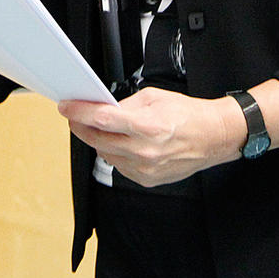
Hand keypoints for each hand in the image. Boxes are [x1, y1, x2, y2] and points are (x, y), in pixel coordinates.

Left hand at [58, 87, 243, 186]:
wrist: (212, 137)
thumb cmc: (187, 115)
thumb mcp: (153, 97)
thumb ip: (125, 104)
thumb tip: (103, 108)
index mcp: (146, 126)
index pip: (102, 119)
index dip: (79, 112)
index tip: (66, 107)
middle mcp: (144, 151)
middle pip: (97, 140)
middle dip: (81, 126)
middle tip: (75, 116)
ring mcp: (145, 169)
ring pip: (106, 154)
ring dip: (97, 140)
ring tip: (99, 127)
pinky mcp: (147, 180)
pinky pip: (119, 166)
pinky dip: (114, 153)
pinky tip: (119, 142)